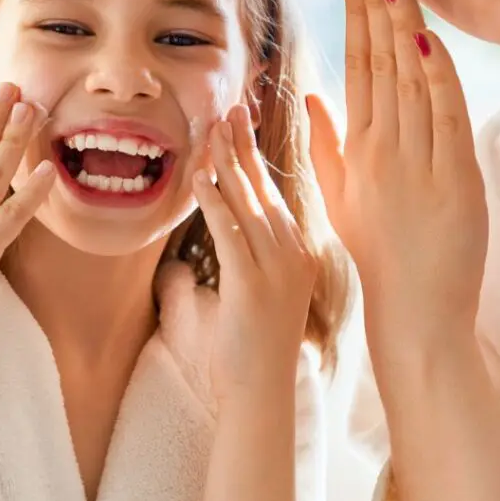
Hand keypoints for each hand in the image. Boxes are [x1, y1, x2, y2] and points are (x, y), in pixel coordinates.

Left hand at [192, 105, 315, 403]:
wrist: (262, 391)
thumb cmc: (254, 346)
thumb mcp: (258, 293)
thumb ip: (241, 262)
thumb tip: (205, 246)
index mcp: (298, 249)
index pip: (274, 191)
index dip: (255, 156)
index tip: (241, 126)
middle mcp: (292, 250)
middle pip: (263, 186)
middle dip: (243, 145)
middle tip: (229, 109)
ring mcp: (276, 266)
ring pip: (247, 200)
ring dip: (226, 162)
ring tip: (212, 129)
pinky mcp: (252, 282)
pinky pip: (230, 230)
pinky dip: (214, 200)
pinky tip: (200, 175)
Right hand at [307, 0, 487, 352]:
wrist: (414, 311)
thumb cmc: (376, 251)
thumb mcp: (340, 198)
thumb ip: (325, 145)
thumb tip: (313, 98)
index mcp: (355, 148)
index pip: (355, 67)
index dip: (356, 18)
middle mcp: (381, 148)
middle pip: (379, 62)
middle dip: (377, 5)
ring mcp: (417, 163)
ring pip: (409, 81)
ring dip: (405, 26)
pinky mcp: (455, 180)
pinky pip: (446, 118)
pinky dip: (439, 78)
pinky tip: (429, 39)